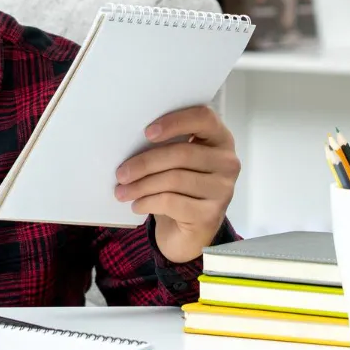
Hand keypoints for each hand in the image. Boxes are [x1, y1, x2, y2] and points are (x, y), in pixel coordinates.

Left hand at [114, 105, 239, 262]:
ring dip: (141, 186)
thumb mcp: (176, 162)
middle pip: (182, 154)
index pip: (203, 118)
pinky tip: (137, 204)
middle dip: (145, 163)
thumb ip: (166, 146)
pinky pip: (172, 202)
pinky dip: (148, 202)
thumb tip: (130, 142)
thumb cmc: (180, 188)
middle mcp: (227, 162)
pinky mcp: (211, 214)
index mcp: (220, 139)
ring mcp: (223, 189)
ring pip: (174, 179)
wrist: (190, 231)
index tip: (147, 132)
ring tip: (122, 191)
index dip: (175, 122)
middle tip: (121, 173)